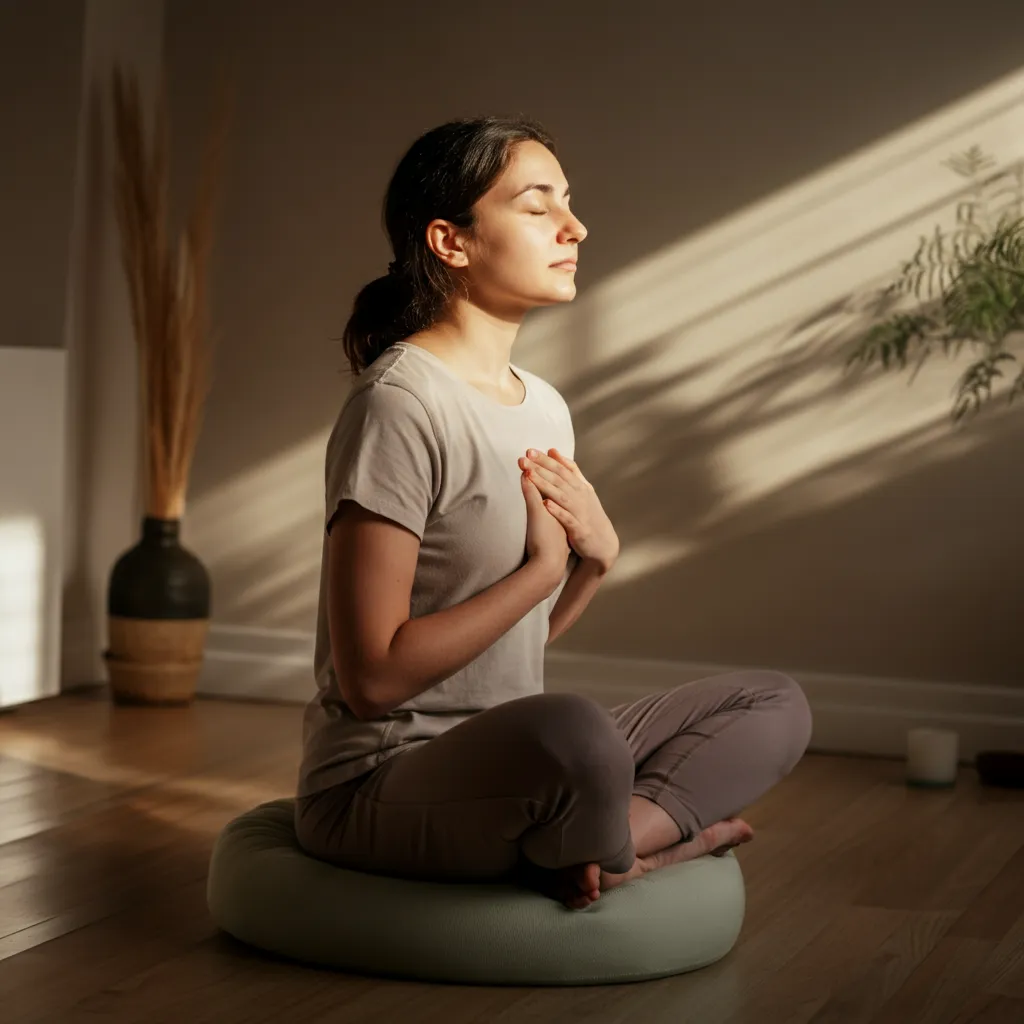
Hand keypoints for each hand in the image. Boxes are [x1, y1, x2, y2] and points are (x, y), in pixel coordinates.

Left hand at [518, 448, 619, 572]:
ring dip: (545, 484)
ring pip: (561, 495)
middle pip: (559, 478)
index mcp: (580, 486)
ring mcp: (581, 512)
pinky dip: (557, 510)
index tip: (530, 451)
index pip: (562, 469)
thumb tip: (553, 451)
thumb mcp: (582, 489)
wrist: (604, 543)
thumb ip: (569, 470)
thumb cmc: (589, 514)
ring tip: (529, 475)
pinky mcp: (579, 529)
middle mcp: (581, 496)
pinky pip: (567, 518)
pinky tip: (545, 503)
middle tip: (526, 457)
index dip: (546, 460)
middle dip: (541, 467)